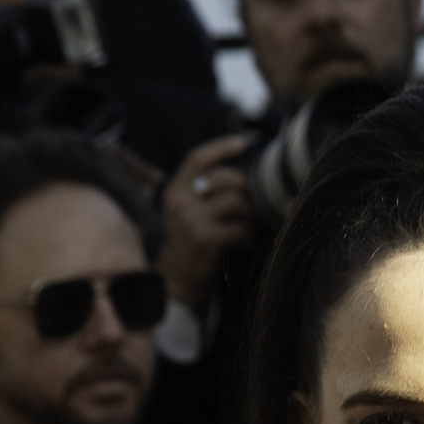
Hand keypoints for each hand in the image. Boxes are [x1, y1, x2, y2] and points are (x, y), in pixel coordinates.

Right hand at [160, 134, 254, 310]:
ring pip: (236, 202)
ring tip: (247, 228)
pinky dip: (248, 236)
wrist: (177, 280)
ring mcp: (192, 220)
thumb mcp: (186, 212)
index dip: (221, 148)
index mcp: (174, 191)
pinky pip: (240, 228)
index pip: (197, 159)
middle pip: (224, 179)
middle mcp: (180, 202)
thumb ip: (202, 192)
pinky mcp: (206, 239)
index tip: (242, 144)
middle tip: (248, 208)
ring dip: (249, 216)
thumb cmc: (190, 243)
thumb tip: (239, 175)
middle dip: (244, 191)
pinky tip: (244, 243)